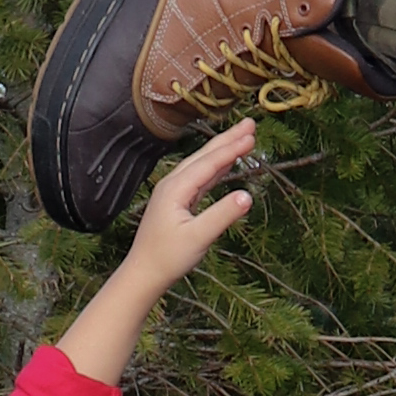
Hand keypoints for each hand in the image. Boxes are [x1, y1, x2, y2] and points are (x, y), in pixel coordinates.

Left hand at [55, 121, 264, 388]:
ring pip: (202, 164)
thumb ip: (222, 215)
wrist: (144, 272)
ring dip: (223, 150)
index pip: (208, 164)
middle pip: (204, 156)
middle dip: (228, 139)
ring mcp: (174, 191)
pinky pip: (200, 177)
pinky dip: (216, 167)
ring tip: (243, 137)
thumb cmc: (169, 257)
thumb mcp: (198, 238)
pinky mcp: (178, 201)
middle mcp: (173, 184)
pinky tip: (226, 163)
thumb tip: (247, 196)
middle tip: (251, 123)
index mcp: (176, 188)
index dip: (231, 149)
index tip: (251, 135)